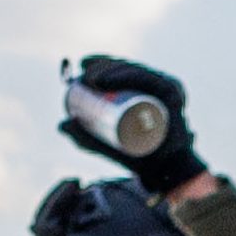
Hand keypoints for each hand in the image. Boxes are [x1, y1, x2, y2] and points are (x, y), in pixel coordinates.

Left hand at [62, 52, 205, 196]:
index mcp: (144, 89)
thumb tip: (61, 125)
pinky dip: (134, 77)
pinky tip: (118, 76)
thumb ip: (86, 137)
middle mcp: (157, 85)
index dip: (100, 63)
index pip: (120, 70)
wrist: (164, 173)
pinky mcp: (174, 96)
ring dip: (114, 70)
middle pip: (128, 69)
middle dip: (103, 67)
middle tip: (86, 80)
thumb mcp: (107, 145)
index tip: (80, 67)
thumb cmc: (138, 157)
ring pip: (138, 72)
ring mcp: (166, 89)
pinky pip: (154, 81)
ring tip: (94, 79)